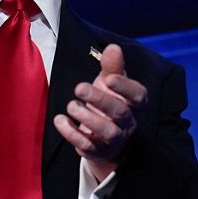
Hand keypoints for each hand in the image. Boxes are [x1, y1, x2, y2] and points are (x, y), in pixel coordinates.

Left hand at [53, 44, 149, 180]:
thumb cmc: (110, 102)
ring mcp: (114, 139)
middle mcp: (128, 122)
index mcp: (135, 103)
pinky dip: (72, 134)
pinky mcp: (97, 151)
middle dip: (100, 100)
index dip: (125, 87)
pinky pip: (88, 146)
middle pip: (120, 113)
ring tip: (71, 105)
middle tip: (79, 88)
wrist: (105, 138)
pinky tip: (60, 120)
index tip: (109, 78)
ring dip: (87, 118)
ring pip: (107, 131)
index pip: (137, 96)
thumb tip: (114, 47)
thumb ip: (112, 66)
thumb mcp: (111, 82)